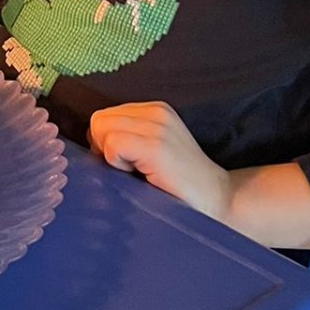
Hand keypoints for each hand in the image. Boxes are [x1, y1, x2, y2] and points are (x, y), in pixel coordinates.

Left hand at [88, 101, 230, 223]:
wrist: (218, 200)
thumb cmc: (179, 184)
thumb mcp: (153, 149)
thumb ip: (127, 137)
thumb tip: (90, 141)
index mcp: (154, 110)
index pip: (104, 115)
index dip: (105, 142)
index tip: (125, 162)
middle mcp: (156, 111)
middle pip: (99, 119)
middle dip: (104, 146)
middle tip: (129, 168)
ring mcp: (157, 127)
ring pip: (101, 128)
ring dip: (111, 155)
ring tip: (138, 171)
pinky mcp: (156, 146)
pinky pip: (113, 144)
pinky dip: (117, 163)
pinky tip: (141, 174)